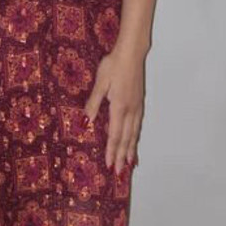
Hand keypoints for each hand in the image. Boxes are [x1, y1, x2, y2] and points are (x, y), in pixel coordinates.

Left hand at [82, 47, 145, 175]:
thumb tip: (86, 122)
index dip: (111, 151)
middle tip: (119, 173)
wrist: (131, 53)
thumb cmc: (113, 65)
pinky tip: (135, 141)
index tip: (109, 165)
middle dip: (122, 156)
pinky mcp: (139, 102)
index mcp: (119, 107)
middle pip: (126, 138)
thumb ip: (93, 103)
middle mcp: (130, 110)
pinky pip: (138, 125)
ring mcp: (137, 106)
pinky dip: (136, 137)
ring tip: (130, 164)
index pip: (115, 134)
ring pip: (134, 133)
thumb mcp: (100, 82)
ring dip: (131, 149)